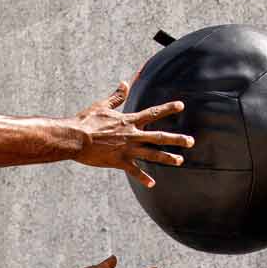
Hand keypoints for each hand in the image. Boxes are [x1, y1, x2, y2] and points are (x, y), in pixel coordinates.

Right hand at [73, 78, 192, 187]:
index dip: (168, 108)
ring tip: (181, 160)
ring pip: (152, 154)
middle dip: (177, 139)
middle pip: (159, 136)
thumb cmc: (86, 121)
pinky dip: (143, 178)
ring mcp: (127, 149)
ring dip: (168, 158)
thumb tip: (125, 83)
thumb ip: (116, 96)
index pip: (153, 113)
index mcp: (129, 121)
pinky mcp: (119, 162)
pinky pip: (134, 171)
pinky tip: (152, 184)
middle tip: (191, 141)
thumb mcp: (102, 106)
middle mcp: (132, 135)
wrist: (75, 138)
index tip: (181, 105)